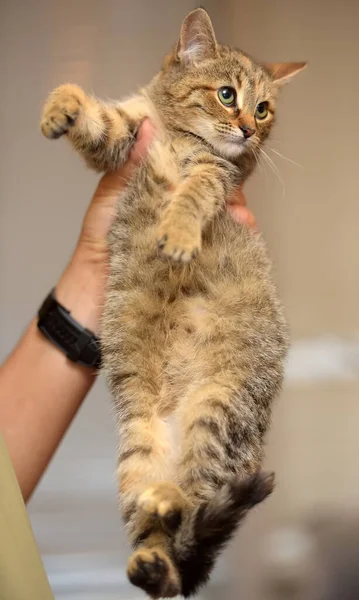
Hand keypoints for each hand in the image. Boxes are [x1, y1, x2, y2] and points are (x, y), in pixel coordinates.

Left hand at [56, 119, 256, 332]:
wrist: (92, 300)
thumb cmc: (98, 248)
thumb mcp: (110, 202)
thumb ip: (129, 169)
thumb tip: (147, 125)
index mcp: (158, 195)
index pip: (191, 175)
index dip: (209, 168)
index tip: (222, 165)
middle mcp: (176, 216)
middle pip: (213, 198)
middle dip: (229, 196)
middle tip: (236, 201)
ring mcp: (187, 241)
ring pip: (222, 224)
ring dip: (237, 220)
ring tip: (243, 222)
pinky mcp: (194, 266)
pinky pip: (221, 252)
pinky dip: (237, 245)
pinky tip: (244, 239)